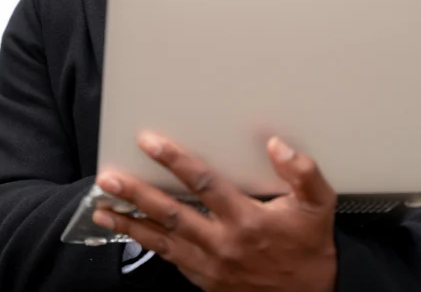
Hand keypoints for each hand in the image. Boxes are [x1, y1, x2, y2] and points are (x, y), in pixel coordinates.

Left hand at [92, 132, 337, 291]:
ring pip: (162, 241)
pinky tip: (130, 232)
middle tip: (108, 179)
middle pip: (171, 214)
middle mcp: (223, 243)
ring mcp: (211, 266)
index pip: (203, 184)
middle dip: (136, 194)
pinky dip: (146, 245)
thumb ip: (303, 171)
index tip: (150, 143)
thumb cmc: (311, 246)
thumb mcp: (319, 204)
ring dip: (129, 224)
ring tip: (101, 209)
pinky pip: (170, 260)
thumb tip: (277, 145)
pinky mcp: (206, 281)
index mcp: (247, 220)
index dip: (175, 161)